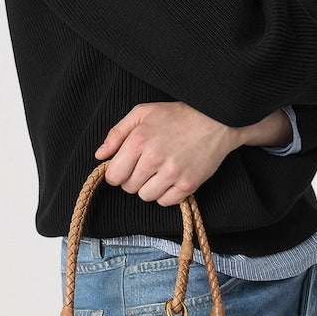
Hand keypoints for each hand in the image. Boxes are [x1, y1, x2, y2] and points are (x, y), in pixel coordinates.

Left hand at [95, 102, 241, 205]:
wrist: (216, 120)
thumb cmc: (177, 115)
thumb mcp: (143, 113)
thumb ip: (117, 133)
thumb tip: (100, 155)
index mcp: (139, 140)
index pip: (114, 176)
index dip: (117, 173)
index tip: (126, 167)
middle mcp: (154, 158)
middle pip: (129, 188)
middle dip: (133, 179)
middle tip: (146, 166)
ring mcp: (172, 173)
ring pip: (145, 197)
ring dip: (149, 187)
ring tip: (159, 172)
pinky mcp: (188, 184)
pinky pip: (165, 202)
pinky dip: (166, 193)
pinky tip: (172, 178)